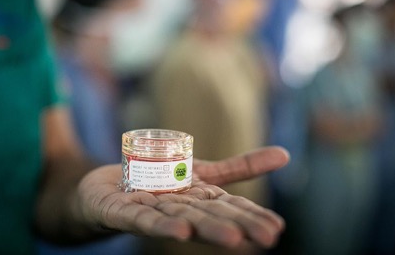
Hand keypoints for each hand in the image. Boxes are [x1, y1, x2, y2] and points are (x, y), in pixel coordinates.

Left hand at [77, 146, 288, 247]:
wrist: (109, 187)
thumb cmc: (161, 184)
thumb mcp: (204, 172)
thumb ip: (240, 168)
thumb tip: (286, 155)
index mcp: (200, 200)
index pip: (230, 208)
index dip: (253, 217)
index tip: (278, 229)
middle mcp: (180, 210)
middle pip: (211, 216)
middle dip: (238, 226)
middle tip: (267, 239)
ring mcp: (151, 212)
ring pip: (181, 219)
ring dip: (206, 229)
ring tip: (233, 239)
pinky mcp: (122, 210)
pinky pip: (141, 218)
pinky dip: (159, 224)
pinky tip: (179, 232)